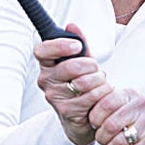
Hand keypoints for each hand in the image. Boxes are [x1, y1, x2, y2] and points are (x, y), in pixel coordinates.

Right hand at [34, 26, 108, 144]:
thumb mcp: (83, 62)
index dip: (59, 46)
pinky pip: (90, 96)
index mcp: (47, 65)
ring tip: (101, 84)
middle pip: (70, 66)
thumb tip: (71, 25)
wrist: (85, 119)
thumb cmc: (83, 87)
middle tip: (96, 70)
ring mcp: (54, 96)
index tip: (76, 46)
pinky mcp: (65, 110)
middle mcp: (45, 80)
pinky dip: (102, 94)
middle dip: (91, 66)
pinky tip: (102, 95)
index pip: (42, 50)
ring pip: (83, 82)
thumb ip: (80, 44)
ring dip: (99, 81)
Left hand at [88, 83, 144, 144]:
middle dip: (101, 137)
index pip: (105, 103)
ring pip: (118, 141)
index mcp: (132, 95)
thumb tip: (86, 110)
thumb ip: (105, 108)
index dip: (95, 118)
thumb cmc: (135, 129)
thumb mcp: (120, 113)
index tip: (96, 125)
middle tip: (103, 141)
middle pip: (110, 124)